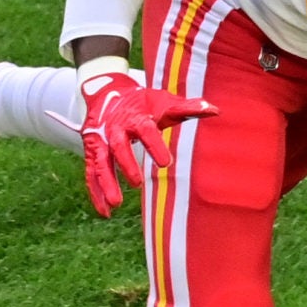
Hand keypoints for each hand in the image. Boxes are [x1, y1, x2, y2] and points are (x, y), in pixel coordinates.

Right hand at [70, 72, 214, 218]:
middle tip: (137, 183)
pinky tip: (105, 212)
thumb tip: (215, 110)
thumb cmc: (143, 103)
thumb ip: (188, 109)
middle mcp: (116, 128)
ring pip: (101, 162)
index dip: (155, 145)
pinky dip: (96, 192)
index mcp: (137, 116)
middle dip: (126, 163)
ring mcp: (101, 141)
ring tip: (116, 204)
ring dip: (106, 183)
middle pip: (119, 145)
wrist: (108, 94)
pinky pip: (91, 173)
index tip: (166, 163)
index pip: (146, 129)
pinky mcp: (92, 152)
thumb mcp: (164, 103)